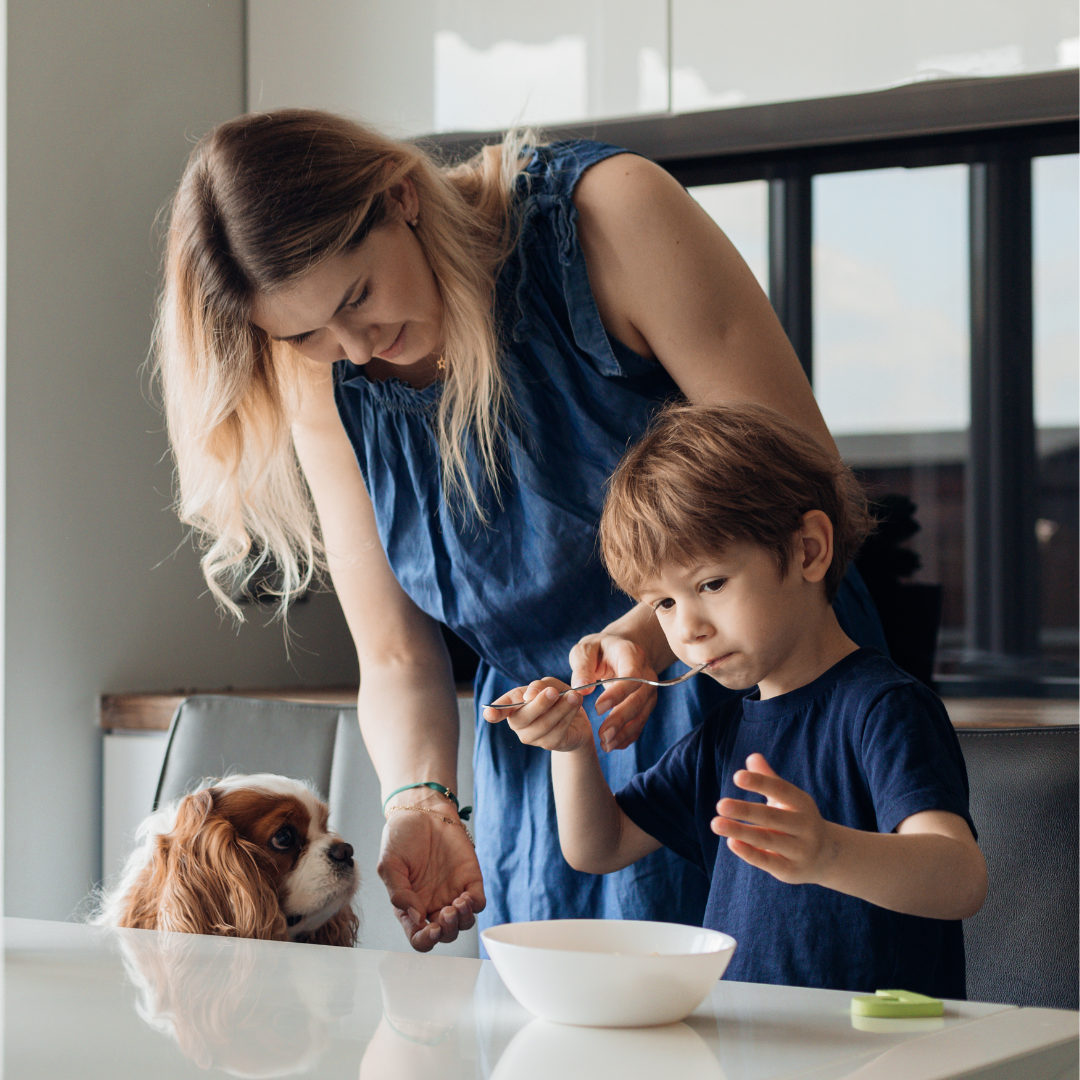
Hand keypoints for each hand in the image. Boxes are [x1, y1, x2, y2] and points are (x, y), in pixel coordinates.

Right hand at [378, 806, 485, 951]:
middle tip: (446, 914)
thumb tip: (416, 918)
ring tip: (457, 905)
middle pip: (445, 935)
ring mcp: (452, 892)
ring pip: (464, 923)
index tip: (431, 929)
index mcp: (410, 906)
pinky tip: (467, 897)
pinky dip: (475, 906)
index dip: (426, 941)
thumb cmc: (400, 837)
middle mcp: (432, 904)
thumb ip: (399, 893)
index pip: (419, 937)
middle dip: (447, 931)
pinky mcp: (469, 878)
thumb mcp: (389, 865)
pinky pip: (478, 902)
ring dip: (462, 921)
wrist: (421, 810)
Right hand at [482, 678, 592, 752]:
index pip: (500, 709)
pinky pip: (558, 730)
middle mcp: (518, 724)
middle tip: (553, 691)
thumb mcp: (549, 685)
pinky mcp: (549, 744)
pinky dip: (569, 714)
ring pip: (543, 724)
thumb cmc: (557, 697)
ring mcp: (532, 737)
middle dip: (539, 704)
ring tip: (574, 695)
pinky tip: (576, 704)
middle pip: (522, 717)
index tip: (489, 714)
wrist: (577, 718)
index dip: (494, 712)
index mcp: (513, 706)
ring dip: (560, 708)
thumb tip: (529, 694)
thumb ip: (539, 686)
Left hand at [569, 632, 657, 751]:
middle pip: (638, 699)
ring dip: (625, 732)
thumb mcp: (586, 649)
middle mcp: (646, 673)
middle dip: (620, 719)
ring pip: (642, 714)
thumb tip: (581, 688)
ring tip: (605, 745)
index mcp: (631, 654)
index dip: (617, 693)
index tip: (597, 708)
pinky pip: (641, 722)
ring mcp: (649, 690)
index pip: (631, 675)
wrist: (620, 648)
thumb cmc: (599, 649)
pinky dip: (628, 736)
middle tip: (602, 735)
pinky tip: (614, 745)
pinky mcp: (647, 703)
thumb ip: (582, 666)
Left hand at [710, 753, 838, 884]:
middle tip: (720, 805)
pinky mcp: (790, 870)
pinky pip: (768, 860)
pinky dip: (749, 852)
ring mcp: (799, 850)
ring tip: (715, 823)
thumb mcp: (788, 799)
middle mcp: (804, 826)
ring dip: (740, 831)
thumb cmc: (797, 819)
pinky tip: (730, 842)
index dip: (760, 782)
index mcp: (802, 803)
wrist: (826, 856)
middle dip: (745, 810)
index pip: (781, 790)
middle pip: (772, 816)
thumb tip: (752, 757)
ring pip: (767, 838)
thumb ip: (769, 779)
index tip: (737, 776)